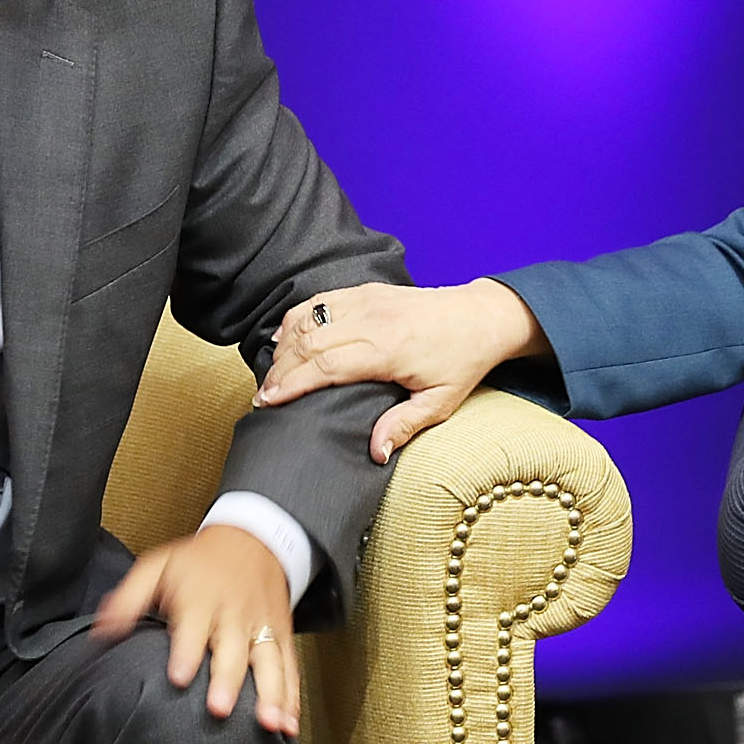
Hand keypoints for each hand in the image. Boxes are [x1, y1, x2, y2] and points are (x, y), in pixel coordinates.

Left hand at [93, 524, 300, 734]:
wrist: (253, 539)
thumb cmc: (198, 562)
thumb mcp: (158, 566)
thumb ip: (129, 599)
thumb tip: (102, 632)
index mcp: (202, 599)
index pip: (193, 626)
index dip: (186, 652)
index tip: (179, 676)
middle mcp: (234, 615)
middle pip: (233, 650)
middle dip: (228, 680)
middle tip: (220, 710)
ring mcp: (262, 628)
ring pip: (270, 662)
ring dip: (271, 695)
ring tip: (269, 724)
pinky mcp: (281, 637)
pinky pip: (290, 669)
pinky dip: (292, 698)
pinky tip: (289, 726)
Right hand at [252, 279, 547, 461]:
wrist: (481, 316)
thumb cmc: (462, 361)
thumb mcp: (440, 402)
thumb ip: (404, 425)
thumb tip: (375, 453)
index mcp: (389, 349)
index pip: (326, 366)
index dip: (293, 384)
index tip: (269, 401)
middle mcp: (373, 320)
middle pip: (309, 342)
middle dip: (280, 370)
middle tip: (262, 396)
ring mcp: (367, 300)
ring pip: (309, 318)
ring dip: (284, 345)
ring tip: (271, 374)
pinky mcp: (366, 290)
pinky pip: (320, 301)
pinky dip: (296, 318)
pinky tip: (283, 338)